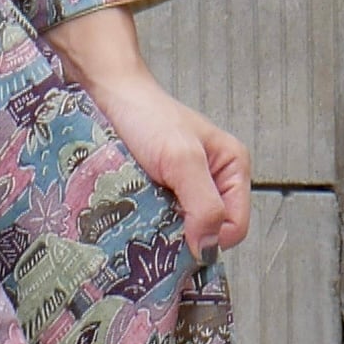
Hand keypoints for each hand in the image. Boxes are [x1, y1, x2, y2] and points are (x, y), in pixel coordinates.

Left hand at [42, 5, 253, 257]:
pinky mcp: (159, 193)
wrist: (109, 95)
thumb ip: (203, 204)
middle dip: (184, 235)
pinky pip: (159, 221)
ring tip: (142, 214)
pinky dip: (147, 222)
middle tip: (156, 222)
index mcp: (232, 170)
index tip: (179, 234)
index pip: (234, 227)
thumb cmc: (148, 118)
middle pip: (208, 232)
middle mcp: (212, 182)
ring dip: (162, 230)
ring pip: (182, 230)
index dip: (210, 238)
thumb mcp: (182, 159)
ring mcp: (184, 189)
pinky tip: (133, 212)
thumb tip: (206, 248)